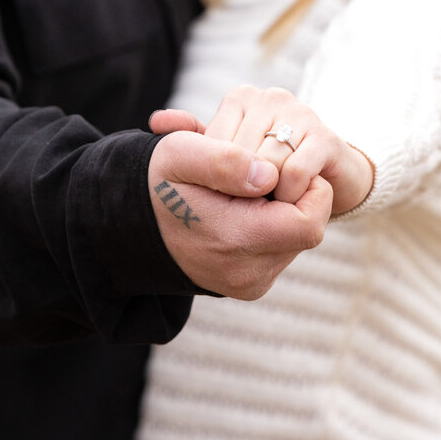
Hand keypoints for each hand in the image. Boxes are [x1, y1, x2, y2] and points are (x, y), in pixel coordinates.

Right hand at [147, 130, 331, 299]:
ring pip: (295, 241)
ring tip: (243, 194)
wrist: (130, 226)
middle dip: (292, 198)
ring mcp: (249, 284)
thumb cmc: (158, 183)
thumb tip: (270, 175)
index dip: (309, 189)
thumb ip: (225, 160)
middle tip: (258, 177)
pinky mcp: (250, 286)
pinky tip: (240, 212)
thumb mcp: (179, 153)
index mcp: (234, 240)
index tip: (282, 168)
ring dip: (281, 212)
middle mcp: (247, 273)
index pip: (310, 222)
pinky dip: (270, 228)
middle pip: (305, 230)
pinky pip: (280, 252)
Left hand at [151, 85, 373, 216]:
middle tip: (250, 201)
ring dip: (267, 194)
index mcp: (241, 97)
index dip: (219, 177)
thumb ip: (194, 140)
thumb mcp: (223, 155)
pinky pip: (295, 171)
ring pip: (267, 165)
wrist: (325, 178)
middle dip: (242, 187)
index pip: (215, 143)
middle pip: (240, 156)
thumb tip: (156, 122)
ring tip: (270, 200)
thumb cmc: (267, 168)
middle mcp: (271, 98)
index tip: (229, 189)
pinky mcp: (326, 138)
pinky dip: (289, 193)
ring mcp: (301, 114)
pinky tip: (289, 199)